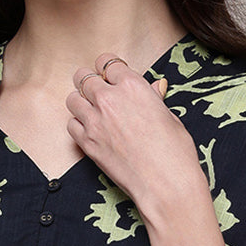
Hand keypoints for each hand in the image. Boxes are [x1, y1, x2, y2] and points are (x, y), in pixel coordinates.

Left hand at [66, 52, 230, 245]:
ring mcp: (95, 121)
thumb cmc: (175, 150)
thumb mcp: (169, 116)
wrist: (165, 183)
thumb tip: (155, 86)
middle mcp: (110, 99)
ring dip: (80, 101)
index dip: (108, 68)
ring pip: (72, 98)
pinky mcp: (87, 143)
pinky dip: (77, 124)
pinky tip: (89, 129)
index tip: (110, 76)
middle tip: (96, 90)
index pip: (108, 62)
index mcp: (133, 85)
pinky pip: (71, 124)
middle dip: (89, 80)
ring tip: (91, 109)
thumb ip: (153, 98)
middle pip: (84, 76)